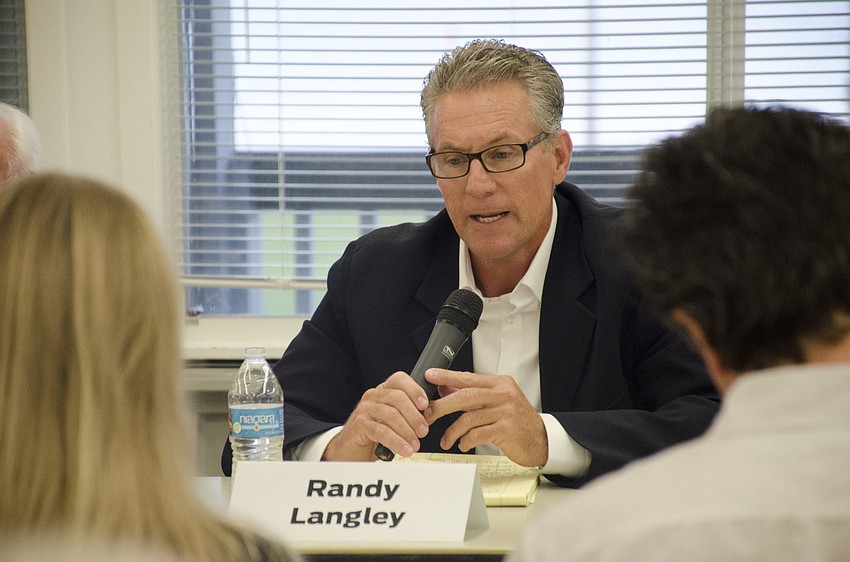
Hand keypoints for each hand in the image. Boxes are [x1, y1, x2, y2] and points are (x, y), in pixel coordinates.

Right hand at [322, 371, 429, 460]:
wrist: (349, 451)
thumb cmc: (373, 436)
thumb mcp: (392, 422)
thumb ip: (408, 415)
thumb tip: (430, 414)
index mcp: (383, 392)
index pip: (399, 379)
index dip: (414, 389)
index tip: (425, 405)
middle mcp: (373, 396)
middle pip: (398, 397)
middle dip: (414, 416)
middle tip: (423, 431)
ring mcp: (364, 410)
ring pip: (391, 415)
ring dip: (407, 431)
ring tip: (415, 445)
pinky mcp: (359, 426)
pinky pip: (381, 431)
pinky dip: (396, 442)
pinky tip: (405, 450)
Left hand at [423, 368, 547, 467]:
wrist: (541, 440)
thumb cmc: (516, 421)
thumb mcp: (496, 402)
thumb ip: (472, 395)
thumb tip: (444, 389)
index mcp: (500, 384)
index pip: (468, 377)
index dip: (447, 377)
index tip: (430, 376)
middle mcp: (503, 394)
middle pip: (465, 396)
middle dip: (442, 406)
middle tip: (428, 414)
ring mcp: (506, 411)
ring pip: (469, 418)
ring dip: (452, 431)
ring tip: (446, 440)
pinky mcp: (507, 429)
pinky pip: (477, 434)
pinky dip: (466, 441)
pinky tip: (463, 444)